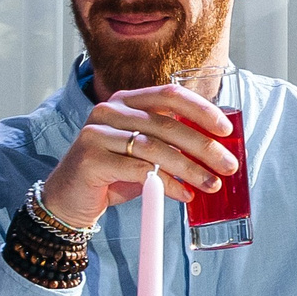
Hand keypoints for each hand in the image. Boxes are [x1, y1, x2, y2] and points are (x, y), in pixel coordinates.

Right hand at [37, 81, 238, 226]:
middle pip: (167, 124)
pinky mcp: (91, 158)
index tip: (226, 129)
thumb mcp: (144, 153)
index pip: (169, 95)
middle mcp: (110, 111)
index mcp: (127, 101)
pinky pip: (140, 171)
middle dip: (204, 146)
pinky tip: (184, 195)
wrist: (67, 200)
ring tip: (211, 184)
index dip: (201, 109)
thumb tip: (216, 152)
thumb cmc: (112, 174)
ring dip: (190, 169)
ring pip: (156, 148)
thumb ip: (171, 146)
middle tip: (228, 165)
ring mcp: (97, 133)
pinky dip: (168, 184)